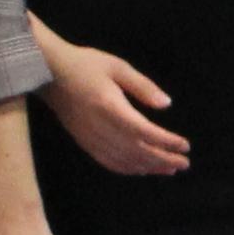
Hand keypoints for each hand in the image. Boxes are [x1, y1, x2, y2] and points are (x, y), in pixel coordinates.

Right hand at [40, 38, 190, 178]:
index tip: (185, 145)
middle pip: (136, 151)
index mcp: (110, 107)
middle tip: (184, 163)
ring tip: (170, 169)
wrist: (49, 73)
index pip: (143, 131)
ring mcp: (90, 138)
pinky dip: (129, 169)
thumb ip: (142, 86)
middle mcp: (100, 127)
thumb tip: (166, 104)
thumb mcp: (118, 67)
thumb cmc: (86, 65)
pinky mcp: (84, 143)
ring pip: (124, 161)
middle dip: (163, 159)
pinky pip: (109, 162)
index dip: (165, 141)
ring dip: (149, 167)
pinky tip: (143, 169)